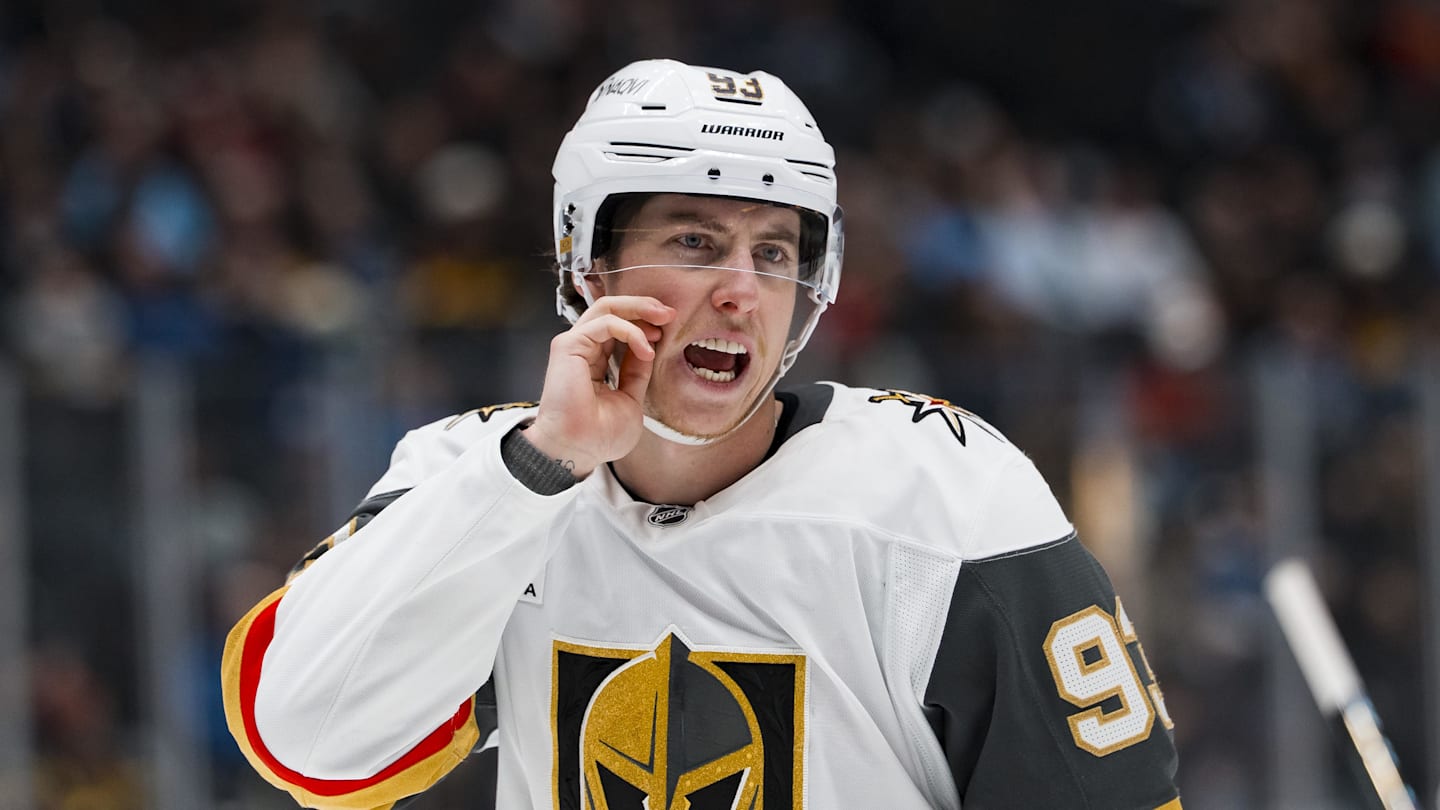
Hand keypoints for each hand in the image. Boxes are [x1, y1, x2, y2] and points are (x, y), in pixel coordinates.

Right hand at [522, 296, 674, 476]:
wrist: (579, 451)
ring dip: (638, 309)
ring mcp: (574, 345)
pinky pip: (605, 323)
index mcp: (594, 361)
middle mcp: (582, 349)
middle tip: (669, 314)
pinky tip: (646, 348)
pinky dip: (630, 331)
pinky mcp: (568, 346)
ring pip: (606, 307)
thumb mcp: (630, 398)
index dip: (644, 322)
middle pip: (612, 309)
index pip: (618, 326)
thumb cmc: (598, 436)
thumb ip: (636, 372)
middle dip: (644, 306)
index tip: (668, 328)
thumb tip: (649, 348)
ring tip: (663, 321)